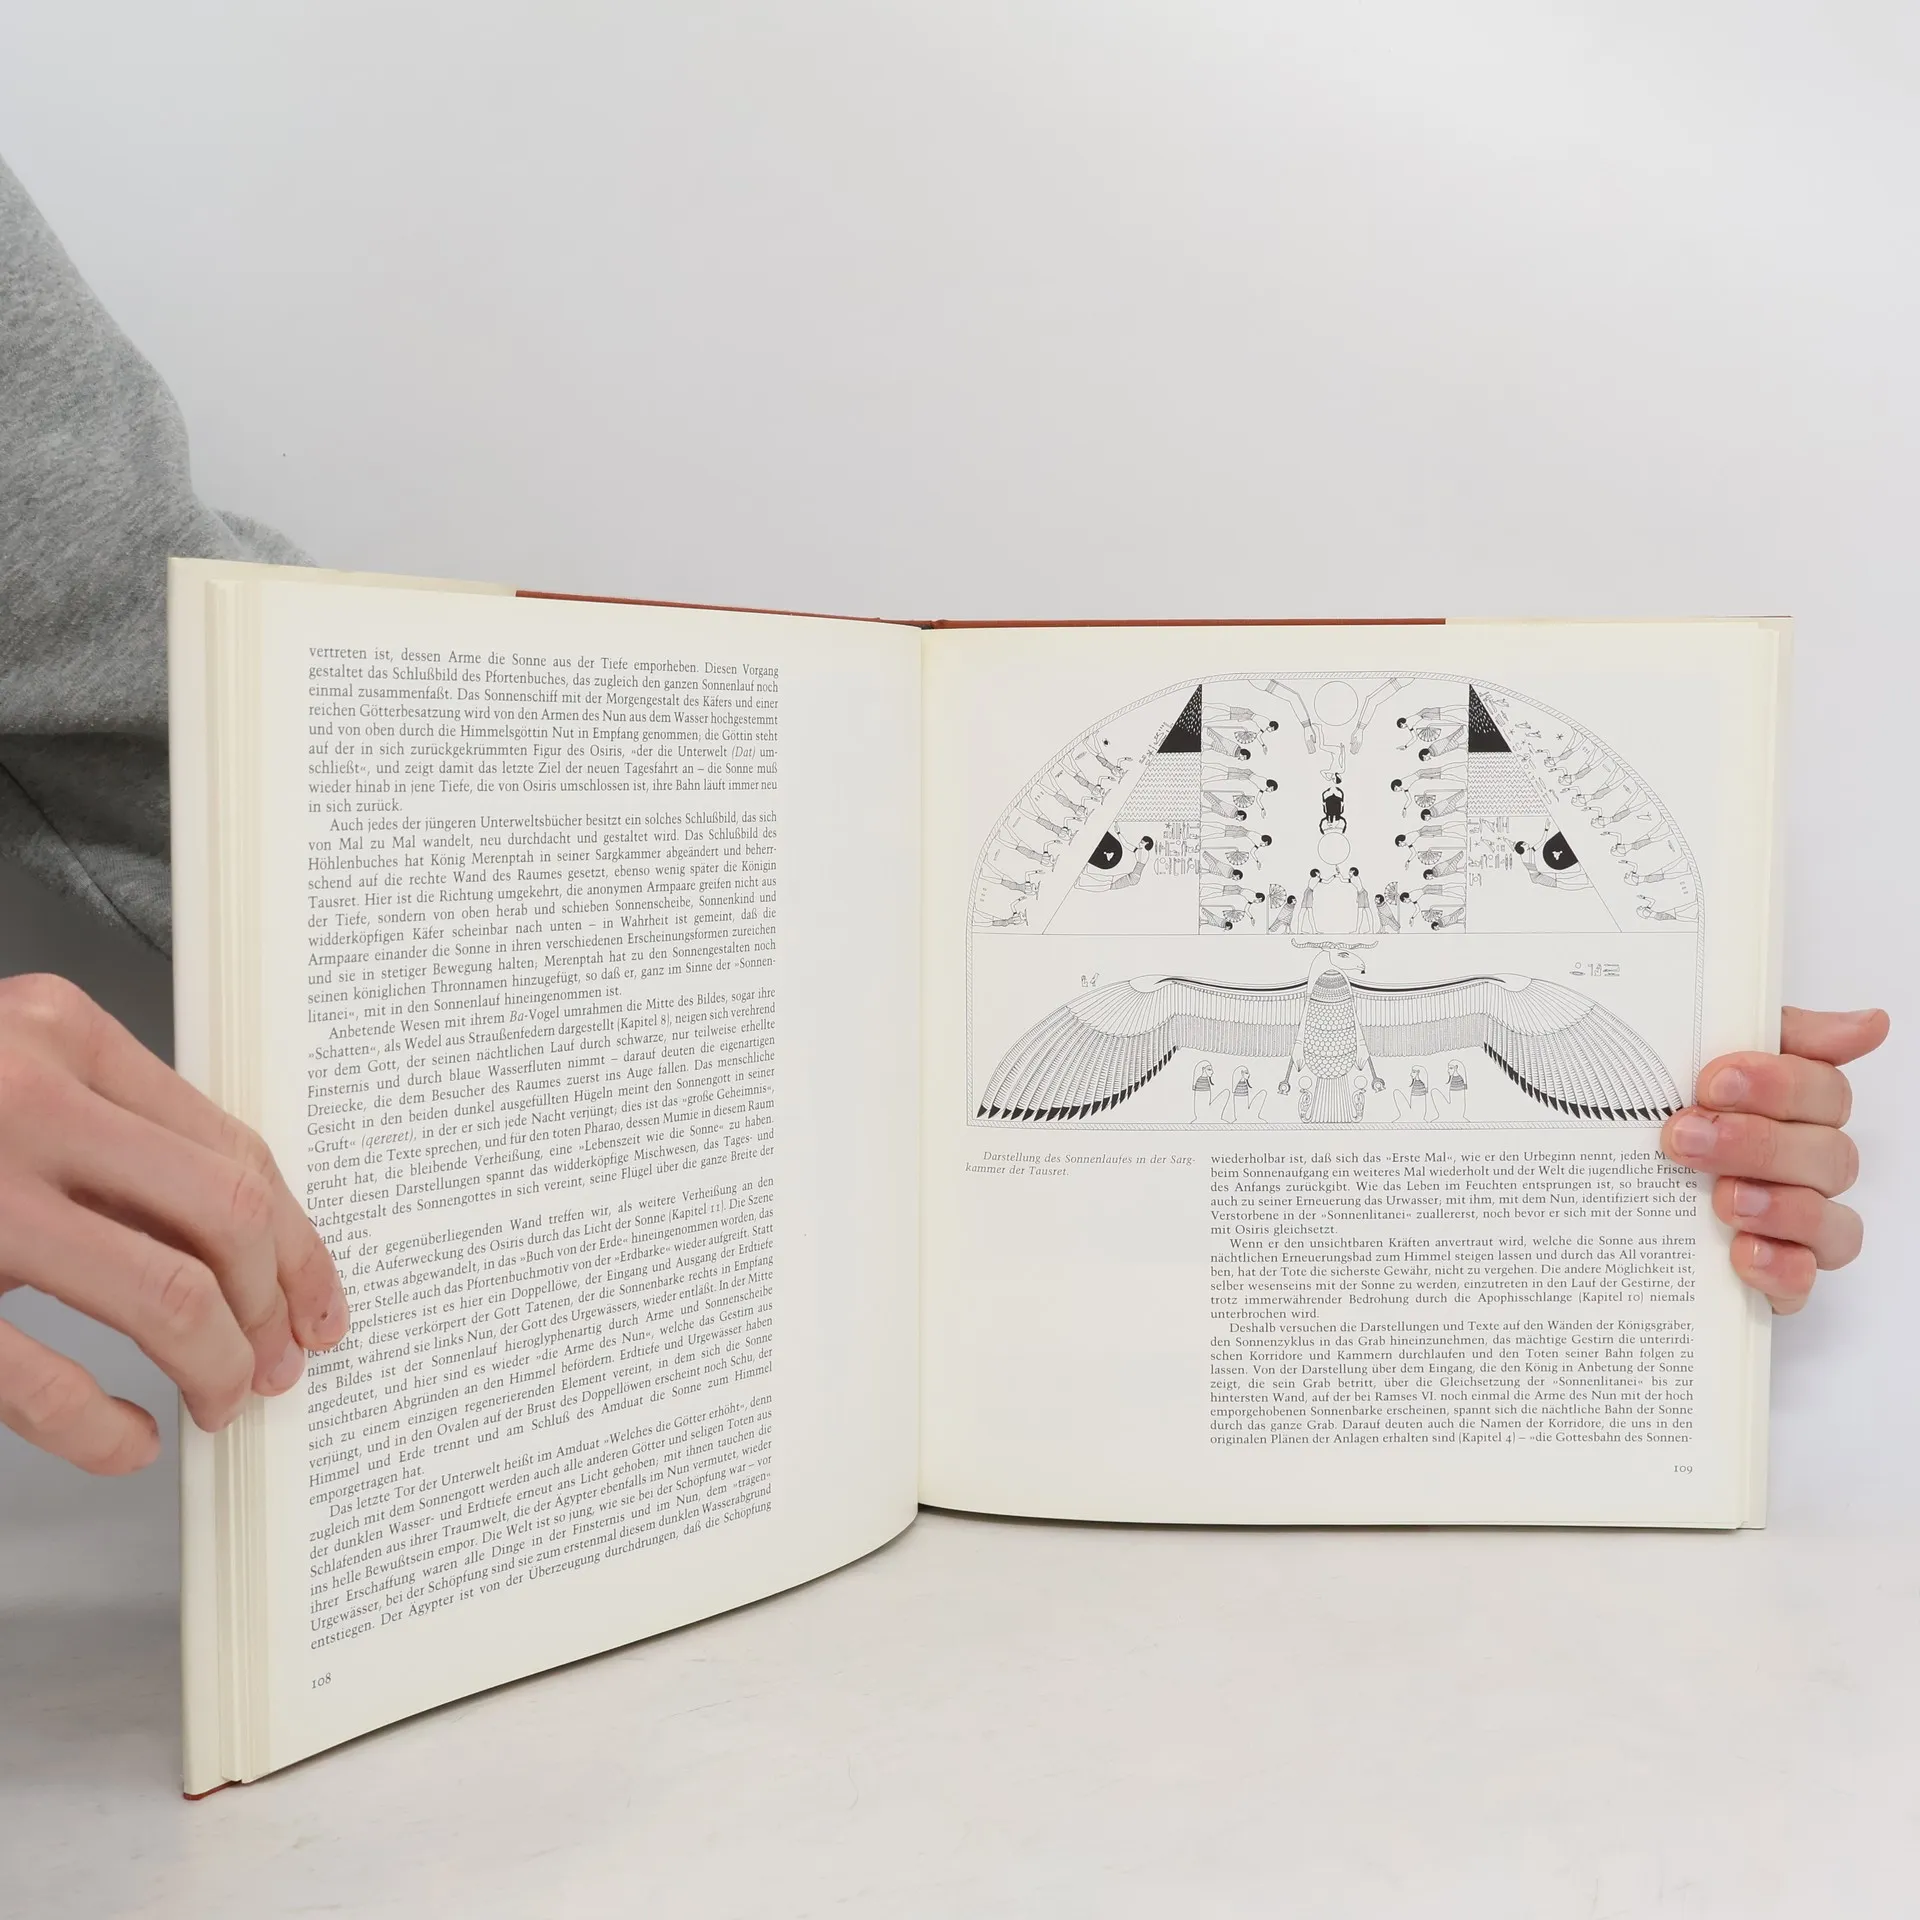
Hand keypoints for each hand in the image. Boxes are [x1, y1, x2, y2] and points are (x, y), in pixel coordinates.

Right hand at [0, 974, 346, 1472]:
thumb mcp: (11, 1074)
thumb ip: (108, 1131)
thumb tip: (239, 1238)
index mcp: (59, 1035)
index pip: (234, 1149)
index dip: (297, 1242)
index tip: (315, 1299)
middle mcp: (22, 1098)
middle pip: (222, 1217)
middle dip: (270, 1307)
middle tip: (275, 1362)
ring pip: (163, 1293)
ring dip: (213, 1364)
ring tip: (218, 1398)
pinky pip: (41, 1377)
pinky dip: (102, 1427)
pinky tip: (124, 1439)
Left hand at [1661, 1006, 1890, 1312]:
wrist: (1596, 1191)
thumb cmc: (1664, 1114)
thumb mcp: (1692, 1056)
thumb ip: (1767, 1029)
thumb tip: (1870, 1023)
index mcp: (1794, 1110)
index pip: (1825, 1091)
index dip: (1779, 1084)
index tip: (1714, 1081)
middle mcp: (1806, 1166)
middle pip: (1828, 1154)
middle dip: (1758, 1144)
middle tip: (1688, 1136)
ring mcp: (1797, 1225)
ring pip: (1831, 1219)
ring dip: (1779, 1206)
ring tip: (1721, 1198)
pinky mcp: (1775, 1275)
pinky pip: (1802, 1280)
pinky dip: (1780, 1268)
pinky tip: (1743, 1254)